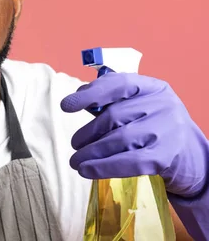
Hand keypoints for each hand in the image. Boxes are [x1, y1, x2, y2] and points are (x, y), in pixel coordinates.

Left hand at [60, 72, 207, 197]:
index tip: (66, 106)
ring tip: (75, 161)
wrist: (189, 154)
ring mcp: (166, 131)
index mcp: (153, 87)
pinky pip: (129, 162)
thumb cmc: (152, 125)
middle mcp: (163, 105)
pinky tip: (86, 170)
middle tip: (74, 143)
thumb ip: (110, 99)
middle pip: (115, 116)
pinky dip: (103, 167)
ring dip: (91, 152)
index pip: (119, 84)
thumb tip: (76, 98)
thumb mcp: (137, 105)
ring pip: (119, 140)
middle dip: (88, 132)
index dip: (90, 93)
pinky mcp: (165, 157)